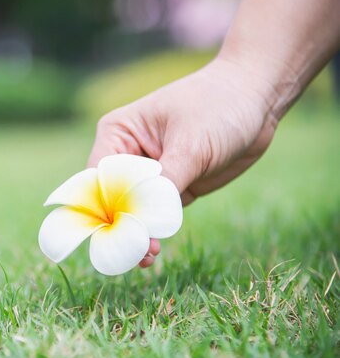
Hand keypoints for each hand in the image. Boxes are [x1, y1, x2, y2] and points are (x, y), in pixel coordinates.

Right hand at [87, 58, 279, 266]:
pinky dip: (156, 230)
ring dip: (139, 232)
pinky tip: (155, 249)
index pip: (100, 177)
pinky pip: (157, 212)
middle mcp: (128, 153)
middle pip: (113, 197)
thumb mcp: (190, 145)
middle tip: (136, 251)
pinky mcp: (172, 185)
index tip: (119, 232)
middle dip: (123, 224)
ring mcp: (150, 171)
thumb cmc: (219, 106)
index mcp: (118, 133)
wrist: (258, 100)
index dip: (105, 206)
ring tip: (147, 257)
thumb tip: (144, 220)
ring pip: (135, 209)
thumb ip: (166, 183)